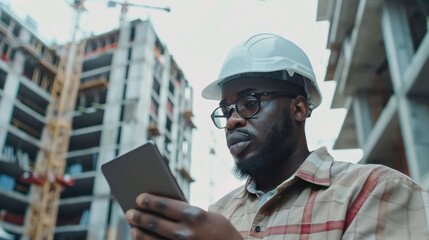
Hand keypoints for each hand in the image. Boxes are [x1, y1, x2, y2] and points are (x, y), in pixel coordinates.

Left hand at [125, 193, 242, 239]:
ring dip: (139, 234)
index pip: (165, 205)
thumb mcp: (209, 216)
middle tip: (129, 213)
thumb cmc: (220, 230)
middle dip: (139, 217)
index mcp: (194, 215)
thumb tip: (162, 208)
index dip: (149, 201)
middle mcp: (186, 232)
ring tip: (133, 229)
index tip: (139, 198)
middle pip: (155, 222)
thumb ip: (187, 212)